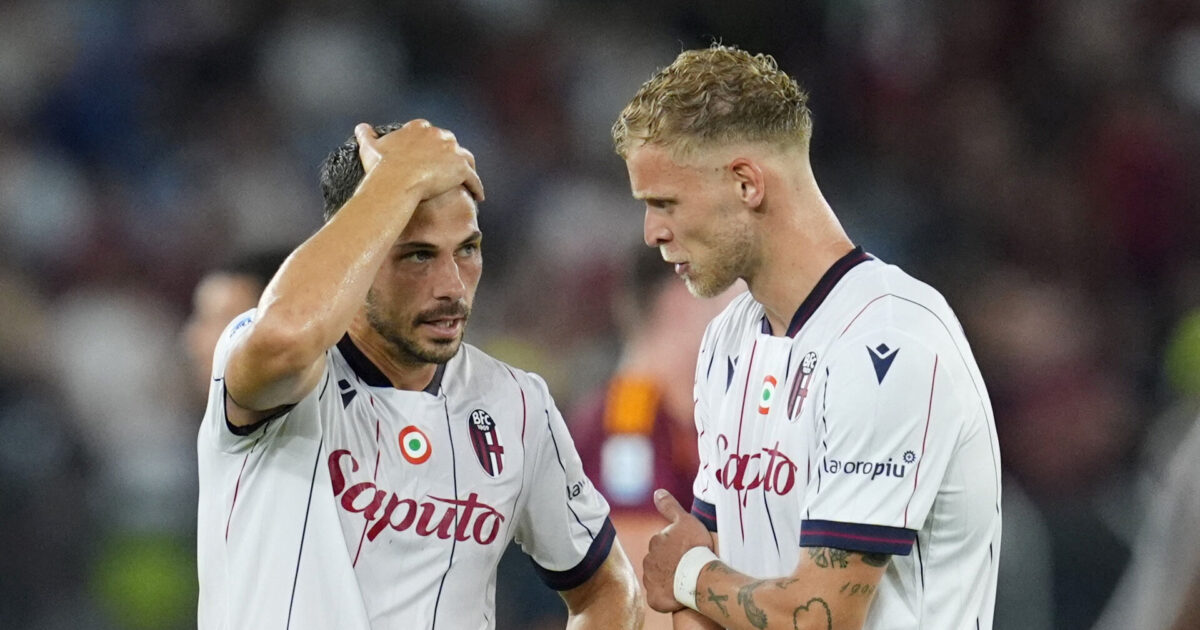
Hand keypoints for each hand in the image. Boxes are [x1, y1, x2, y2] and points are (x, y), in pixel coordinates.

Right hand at [354, 120, 484, 202]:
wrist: (397, 181)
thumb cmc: (383, 166)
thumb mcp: (371, 147)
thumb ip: (367, 135)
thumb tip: (361, 127)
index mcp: (419, 128)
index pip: (430, 133)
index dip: (431, 144)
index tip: (429, 155)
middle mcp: (439, 135)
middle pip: (449, 143)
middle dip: (450, 154)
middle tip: (448, 169)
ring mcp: (452, 150)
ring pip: (465, 158)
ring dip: (466, 168)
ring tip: (466, 180)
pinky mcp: (462, 168)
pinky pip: (473, 179)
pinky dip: (476, 187)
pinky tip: (478, 196)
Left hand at [643, 489, 714, 612]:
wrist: (700, 577)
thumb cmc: (696, 547)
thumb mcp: (686, 521)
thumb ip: (670, 506)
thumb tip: (657, 492)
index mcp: (655, 542)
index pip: (664, 544)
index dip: (678, 548)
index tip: (689, 551)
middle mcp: (648, 561)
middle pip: (660, 561)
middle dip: (671, 563)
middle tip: (688, 567)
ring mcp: (650, 581)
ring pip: (659, 578)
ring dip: (669, 579)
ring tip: (686, 581)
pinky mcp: (654, 599)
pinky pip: (659, 597)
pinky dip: (667, 597)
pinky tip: (679, 595)